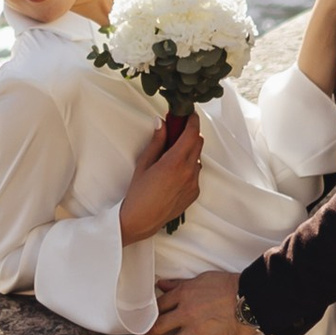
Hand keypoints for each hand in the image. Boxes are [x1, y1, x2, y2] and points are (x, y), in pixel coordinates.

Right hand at [118, 108, 203, 242]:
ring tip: (172, 155)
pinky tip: (173, 173)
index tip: (189, 114)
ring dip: (189, 152)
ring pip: (197, 159)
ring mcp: (193, 184)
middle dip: (190, 134)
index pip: (191, 134)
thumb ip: (156, 141)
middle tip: (177, 130)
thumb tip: (161, 122)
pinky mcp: (194, 194)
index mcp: (174, 162)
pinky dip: (188, 167)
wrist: (141, 220)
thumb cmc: (138, 193)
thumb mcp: (144, 163)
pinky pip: (195, 174)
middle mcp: (188, 172)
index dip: (192, 121)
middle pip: (198, 143)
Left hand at [148, 269, 257, 334]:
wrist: (251, 298)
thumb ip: (179, 284)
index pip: (158, 307)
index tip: (143, 323)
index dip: (147, 316)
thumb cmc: (228, 286)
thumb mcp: (201, 279)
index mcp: (183, 295)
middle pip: (157, 328)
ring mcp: (197, 330)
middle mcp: (186, 313)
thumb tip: (161, 285)